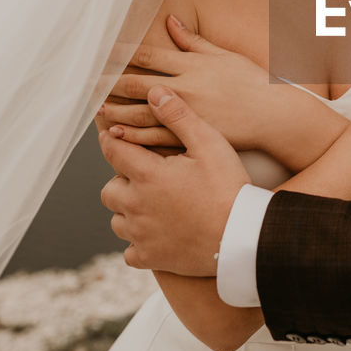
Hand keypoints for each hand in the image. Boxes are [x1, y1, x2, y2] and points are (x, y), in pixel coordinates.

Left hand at [99, 15, 272, 149]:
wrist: (273, 115)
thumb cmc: (254, 83)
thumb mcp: (225, 55)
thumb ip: (193, 40)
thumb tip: (170, 20)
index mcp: (191, 65)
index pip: (147, 56)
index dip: (120, 53)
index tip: (99, 51)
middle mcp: (184, 88)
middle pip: (135, 84)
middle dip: (107, 81)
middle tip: (84, 81)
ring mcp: (186, 114)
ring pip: (139, 112)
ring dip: (113, 109)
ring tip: (94, 106)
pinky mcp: (191, 136)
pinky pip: (154, 138)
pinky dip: (132, 135)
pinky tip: (115, 133)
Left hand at [99, 87, 248, 274]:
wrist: (242, 236)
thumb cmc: (229, 187)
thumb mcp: (210, 144)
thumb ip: (179, 117)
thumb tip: (155, 92)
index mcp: (147, 175)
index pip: (113, 151)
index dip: (111, 140)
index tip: (113, 136)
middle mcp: (136, 205)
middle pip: (109, 190)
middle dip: (121, 180)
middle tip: (142, 177)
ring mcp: (142, 235)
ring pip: (117, 221)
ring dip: (127, 212)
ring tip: (149, 205)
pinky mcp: (151, 258)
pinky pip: (129, 252)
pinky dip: (137, 243)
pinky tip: (154, 235)